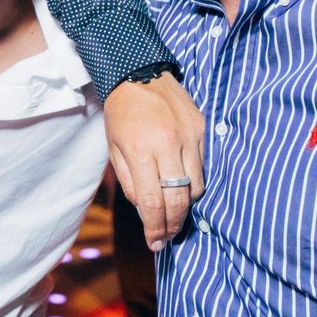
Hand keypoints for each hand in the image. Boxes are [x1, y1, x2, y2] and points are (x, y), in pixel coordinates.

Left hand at [103, 71, 205, 250]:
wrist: (138, 73)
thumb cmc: (121, 114)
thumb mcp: (114, 149)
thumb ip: (129, 182)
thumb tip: (147, 211)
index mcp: (140, 151)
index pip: (153, 203)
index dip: (155, 228)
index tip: (155, 244)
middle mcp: (168, 145)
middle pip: (178, 200)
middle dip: (173, 225)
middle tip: (167, 238)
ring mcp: (189, 136)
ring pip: (196, 187)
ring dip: (186, 206)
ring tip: (175, 214)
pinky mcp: (201, 129)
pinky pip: (203, 167)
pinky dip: (194, 183)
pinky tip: (183, 188)